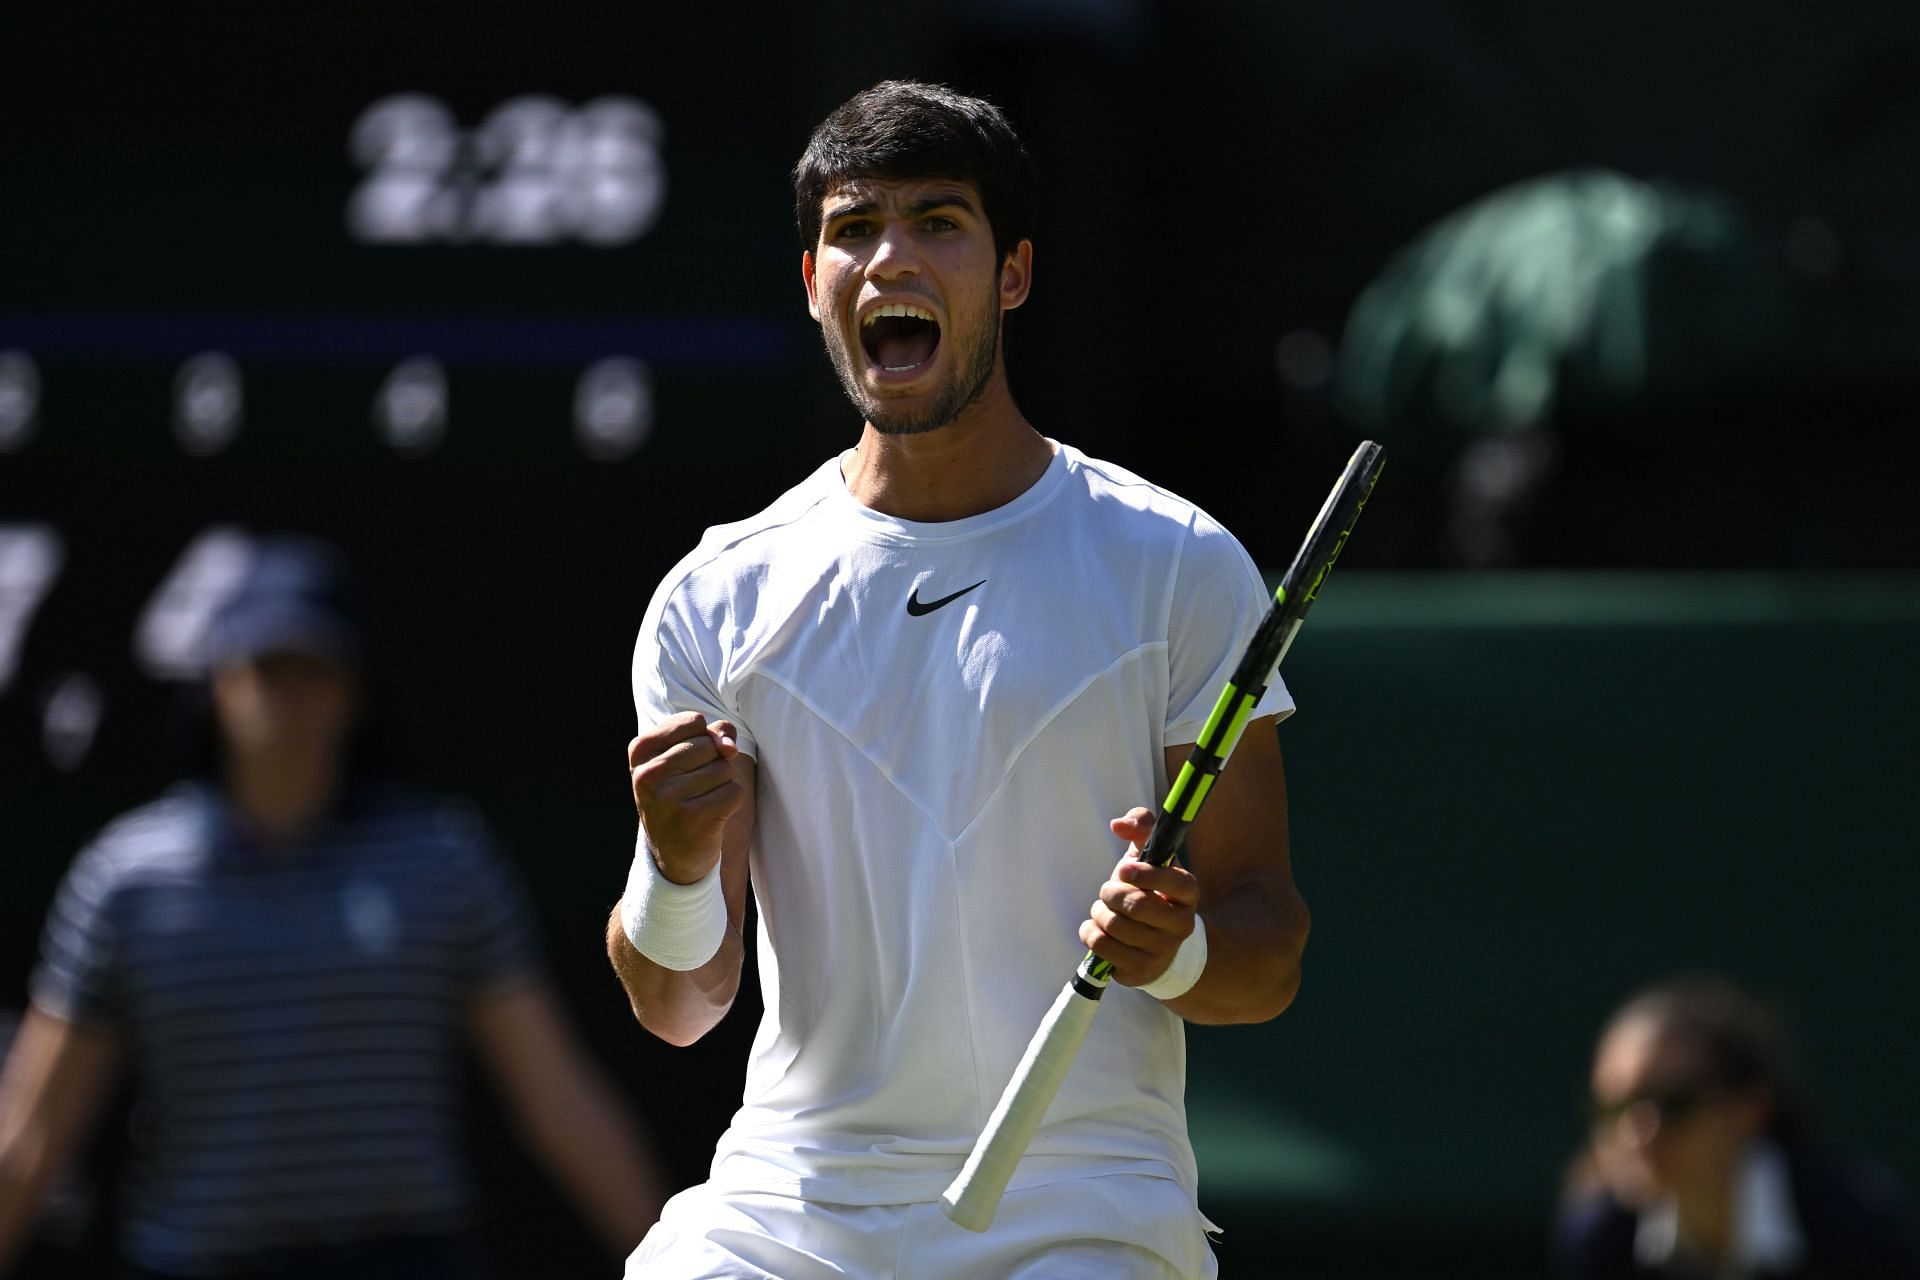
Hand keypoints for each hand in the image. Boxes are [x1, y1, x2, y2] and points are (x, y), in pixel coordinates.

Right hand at [628, 712, 743, 883]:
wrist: (673, 853)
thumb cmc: (681, 793)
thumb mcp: (684, 757)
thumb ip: (712, 735)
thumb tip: (729, 747)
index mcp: (640, 751)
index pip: (694, 722)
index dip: (703, 739)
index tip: (684, 761)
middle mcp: (648, 774)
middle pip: (710, 745)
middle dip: (712, 763)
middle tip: (691, 787)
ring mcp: (668, 798)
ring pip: (724, 768)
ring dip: (721, 783)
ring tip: (699, 801)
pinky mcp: (693, 819)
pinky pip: (734, 791)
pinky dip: (730, 802)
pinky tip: (710, 815)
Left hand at [1078, 806, 1200, 987]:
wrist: (1157, 944)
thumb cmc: (1149, 891)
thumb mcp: (1149, 857)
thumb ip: (1141, 827)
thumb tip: (1118, 824)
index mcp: (1189, 892)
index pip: (1173, 882)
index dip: (1145, 875)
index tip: (1123, 870)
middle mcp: (1181, 924)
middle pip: (1135, 905)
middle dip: (1110, 893)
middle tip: (1108, 891)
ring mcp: (1162, 950)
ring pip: (1114, 925)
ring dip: (1099, 913)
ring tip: (1104, 911)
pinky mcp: (1140, 970)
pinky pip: (1102, 946)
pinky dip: (1090, 933)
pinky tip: (1097, 929)